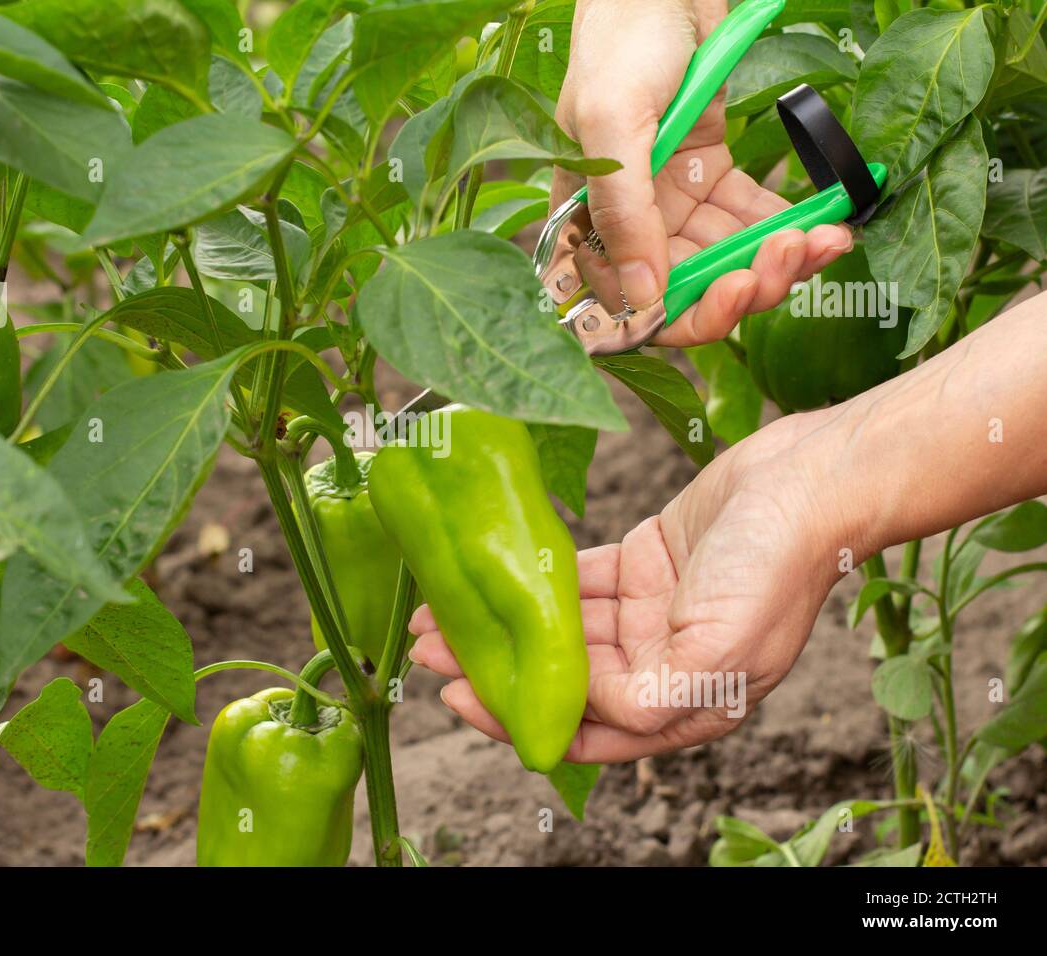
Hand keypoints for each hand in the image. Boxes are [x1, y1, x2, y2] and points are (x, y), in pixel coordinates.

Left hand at [409, 291, 1046, 763]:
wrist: (809, 481)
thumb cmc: (776, 565)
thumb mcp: (720, 648)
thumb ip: (653, 695)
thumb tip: (585, 711)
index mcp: (686, 702)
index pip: (588, 730)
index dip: (520, 720)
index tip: (461, 698)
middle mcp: (663, 667)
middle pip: (564, 681)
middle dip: (497, 670)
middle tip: (432, 652)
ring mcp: (650, 617)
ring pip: (562, 632)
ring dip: (505, 624)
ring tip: (441, 612)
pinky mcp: (642, 567)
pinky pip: (578, 584)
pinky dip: (536, 583)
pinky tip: (492, 574)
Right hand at [553, 0, 853, 344]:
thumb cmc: (624, 40)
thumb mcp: (612, 121)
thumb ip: (622, 211)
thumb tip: (642, 301)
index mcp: (587, 220)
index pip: (627, 301)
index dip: (680, 315)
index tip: (732, 294)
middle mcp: (630, 221)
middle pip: (685, 289)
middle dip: (744, 287)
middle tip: (789, 262)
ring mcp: (672, 201)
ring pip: (727, 259)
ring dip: (779, 260)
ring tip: (824, 239)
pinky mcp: (713, 174)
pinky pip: (754, 218)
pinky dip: (792, 226)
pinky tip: (830, 223)